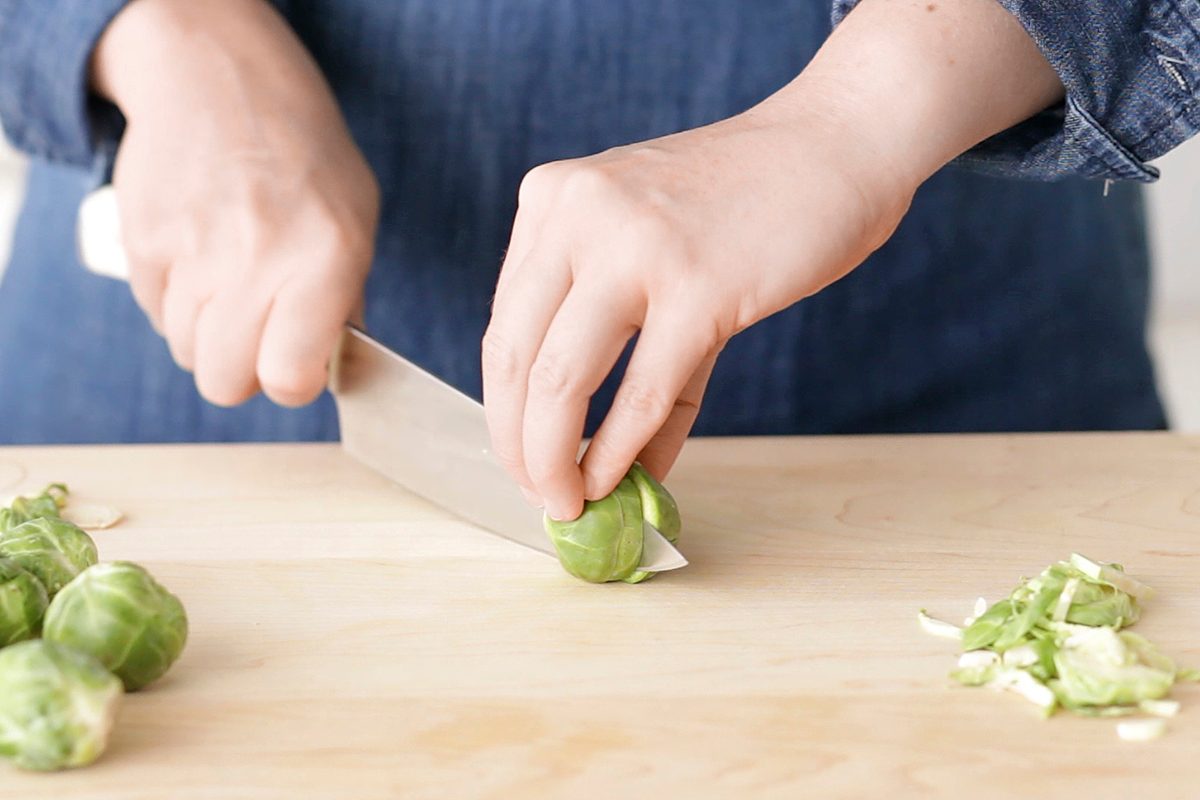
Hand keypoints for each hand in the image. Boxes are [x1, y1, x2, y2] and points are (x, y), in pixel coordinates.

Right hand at [91, 0, 378, 406]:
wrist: (218, 80)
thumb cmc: (303, 155)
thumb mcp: (356, 219)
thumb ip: (346, 299)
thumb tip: (333, 368)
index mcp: (323, 260)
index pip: (289, 376)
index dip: (294, 382)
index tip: (300, 364)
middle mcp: (254, 261)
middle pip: (224, 383)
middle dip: (245, 370)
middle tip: (263, 332)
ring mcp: (191, 253)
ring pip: (188, 353)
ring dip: (211, 334)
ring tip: (233, 282)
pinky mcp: (143, 244)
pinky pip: (157, 314)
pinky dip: (178, 301)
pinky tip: (203, 255)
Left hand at [483, 0, 1062, 520]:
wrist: (837, 142)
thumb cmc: (743, 199)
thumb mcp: (647, 239)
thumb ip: (613, 330)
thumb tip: (594, 441)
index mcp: (552, 199)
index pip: (503, 328)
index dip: (505, 409)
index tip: (523, 458)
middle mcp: (578, 215)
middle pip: (515, 361)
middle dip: (519, 447)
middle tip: (540, 497)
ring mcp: (636, 248)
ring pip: (561, 383)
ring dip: (555, 462)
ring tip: (570, 504)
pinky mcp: (700, 288)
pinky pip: (644, 395)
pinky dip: (623, 452)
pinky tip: (624, 483)